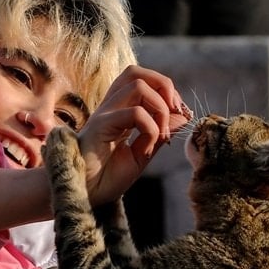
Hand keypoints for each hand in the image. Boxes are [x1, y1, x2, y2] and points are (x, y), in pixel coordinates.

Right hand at [73, 65, 192, 205]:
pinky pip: (134, 113)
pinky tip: (147, 148)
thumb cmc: (107, 177)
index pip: (142, 80)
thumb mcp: (142, 154)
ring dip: (160, 107)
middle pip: (136, 72)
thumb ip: (161, 134)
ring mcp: (104, 115)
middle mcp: (110, 107)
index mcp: (118, 110)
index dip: (166, 90)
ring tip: (163, 133)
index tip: (180, 114)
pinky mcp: (100, 126)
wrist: (84, 195)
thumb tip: (183, 116)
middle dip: (164, 85)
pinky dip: (151, 128)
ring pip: (137, 85)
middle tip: (175, 111)